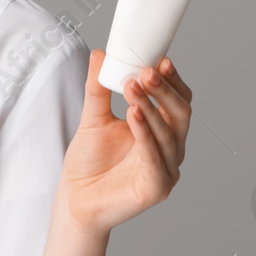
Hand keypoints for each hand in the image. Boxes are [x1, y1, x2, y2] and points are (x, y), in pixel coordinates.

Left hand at [57, 50, 193, 238]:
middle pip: (180, 114)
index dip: (172, 81)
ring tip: (132, 88)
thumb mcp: (94, 118)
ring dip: (150, 107)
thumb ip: (98, 88)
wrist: (74, 200)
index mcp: (162, 132)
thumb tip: (100, 55)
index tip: (159, 60)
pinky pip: (155, 157)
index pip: (178, 101)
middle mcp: (170, 150)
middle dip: (164, 90)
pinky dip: (145, 134)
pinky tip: (134, 115)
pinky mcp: (156, 188)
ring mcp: (167, 170)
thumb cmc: (89, 163)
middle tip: (145, 72)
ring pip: (168, 134)